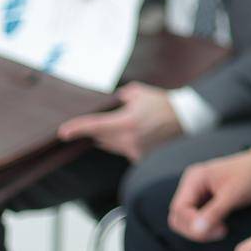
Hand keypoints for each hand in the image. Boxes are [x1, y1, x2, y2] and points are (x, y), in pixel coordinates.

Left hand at [57, 83, 180, 161]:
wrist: (186, 118)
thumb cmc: (163, 103)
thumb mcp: (139, 93)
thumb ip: (121, 96)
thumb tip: (111, 100)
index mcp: (126, 122)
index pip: (95, 127)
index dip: (77, 129)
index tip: (63, 133)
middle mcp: (129, 140)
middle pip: (100, 138)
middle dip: (94, 131)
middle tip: (92, 125)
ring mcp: (135, 151)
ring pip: (110, 145)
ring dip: (108, 137)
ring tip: (120, 125)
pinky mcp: (141, 157)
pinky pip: (123, 150)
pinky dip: (122, 143)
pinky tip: (134, 134)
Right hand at [167, 146, 250, 242]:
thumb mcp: (233, 194)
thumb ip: (214, 212)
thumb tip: (196, 231)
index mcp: (194, 179)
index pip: (179, 210)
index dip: (193, 224)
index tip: (220, 229)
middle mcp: (191, 186)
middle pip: (178, 217)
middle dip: (195, 230)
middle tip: (221, 232)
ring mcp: (197, 194)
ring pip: (186, 221)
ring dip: (200, 230)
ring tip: (223, 230)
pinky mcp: (204, 202)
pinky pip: (196, 219)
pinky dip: (205, 227)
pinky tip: (221, 227)